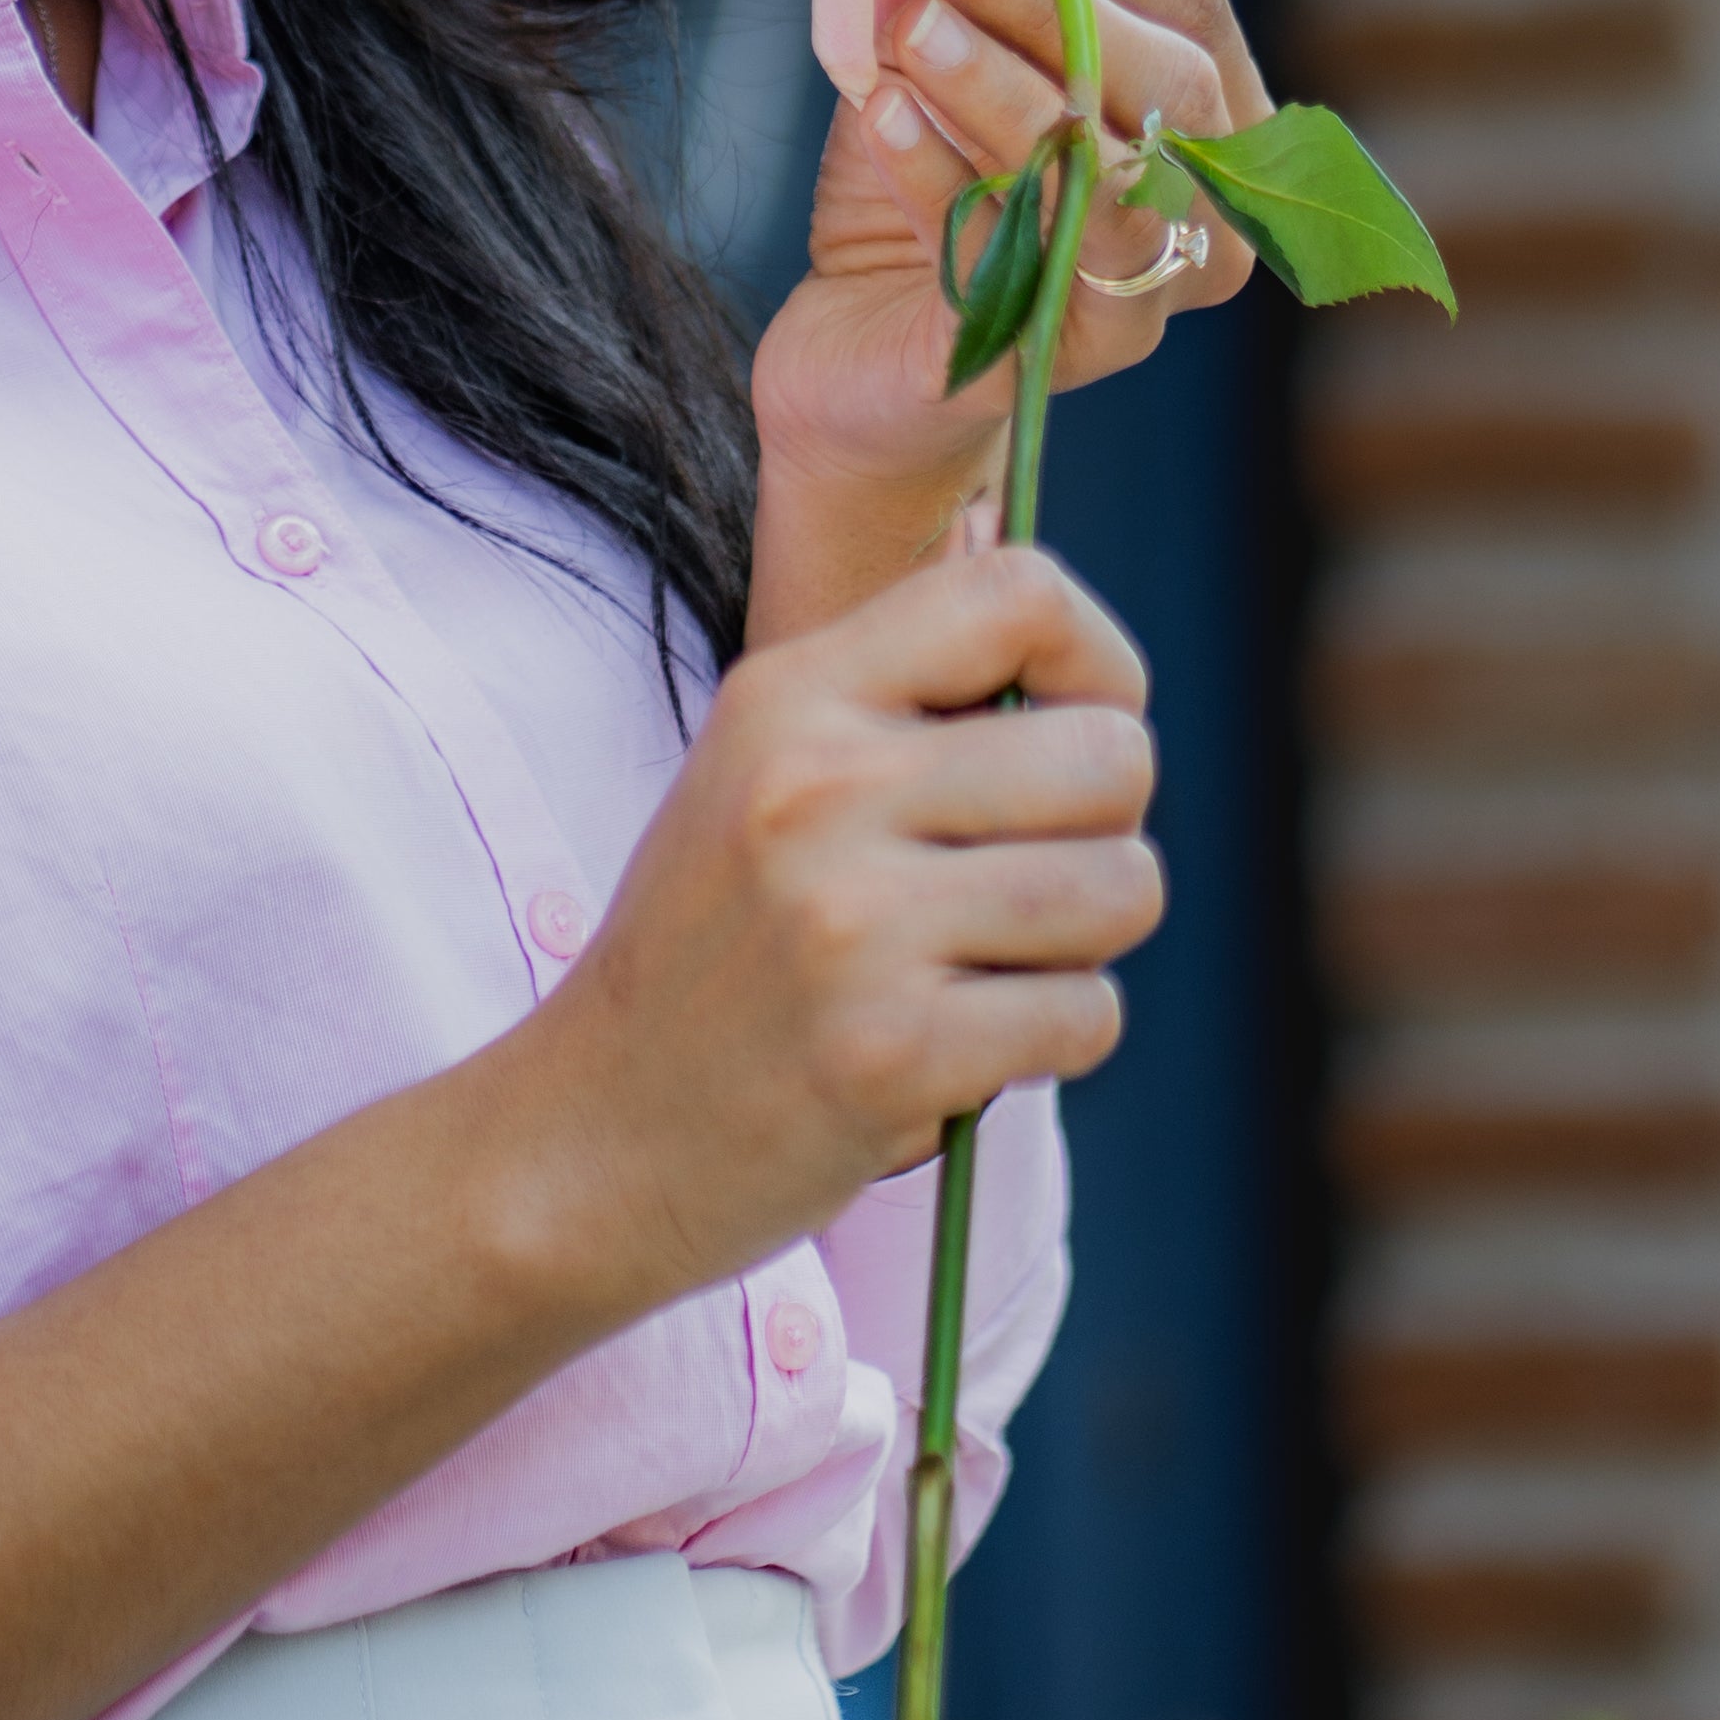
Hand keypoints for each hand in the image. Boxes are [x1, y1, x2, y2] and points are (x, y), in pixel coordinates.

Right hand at [501, 546, 1160, 1313]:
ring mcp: (851, 922)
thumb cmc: (719, 945)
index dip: (1097, 663)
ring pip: (1123, 888)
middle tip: (1022, 882)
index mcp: (791, 694)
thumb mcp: (767, 772)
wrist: (596, 1129)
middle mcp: (817, 786)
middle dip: (1105, 829)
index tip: (1072, 732)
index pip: (1017, 591)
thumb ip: (910, 711)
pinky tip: (961, 1047)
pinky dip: (1055, 1039)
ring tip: (986, 966)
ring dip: (1086, 944)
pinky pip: (1088, 1014)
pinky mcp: (890, 1052)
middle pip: (1111, 754)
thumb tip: (1103, 691)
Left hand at [743, 0, 1271, 643]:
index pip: (1191, 13)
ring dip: (1001, 90)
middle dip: (1045, 7)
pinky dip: (942, 180)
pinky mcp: (1056, 361)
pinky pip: (1019, 259)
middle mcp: (1201, 216)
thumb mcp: (940, 57)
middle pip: (1171, 92)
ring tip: (910, 30)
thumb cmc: (920, 185)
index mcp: (1201, 124)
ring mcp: (1143, 297)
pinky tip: (880, 119)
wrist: (852, 348)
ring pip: (1105, 178)